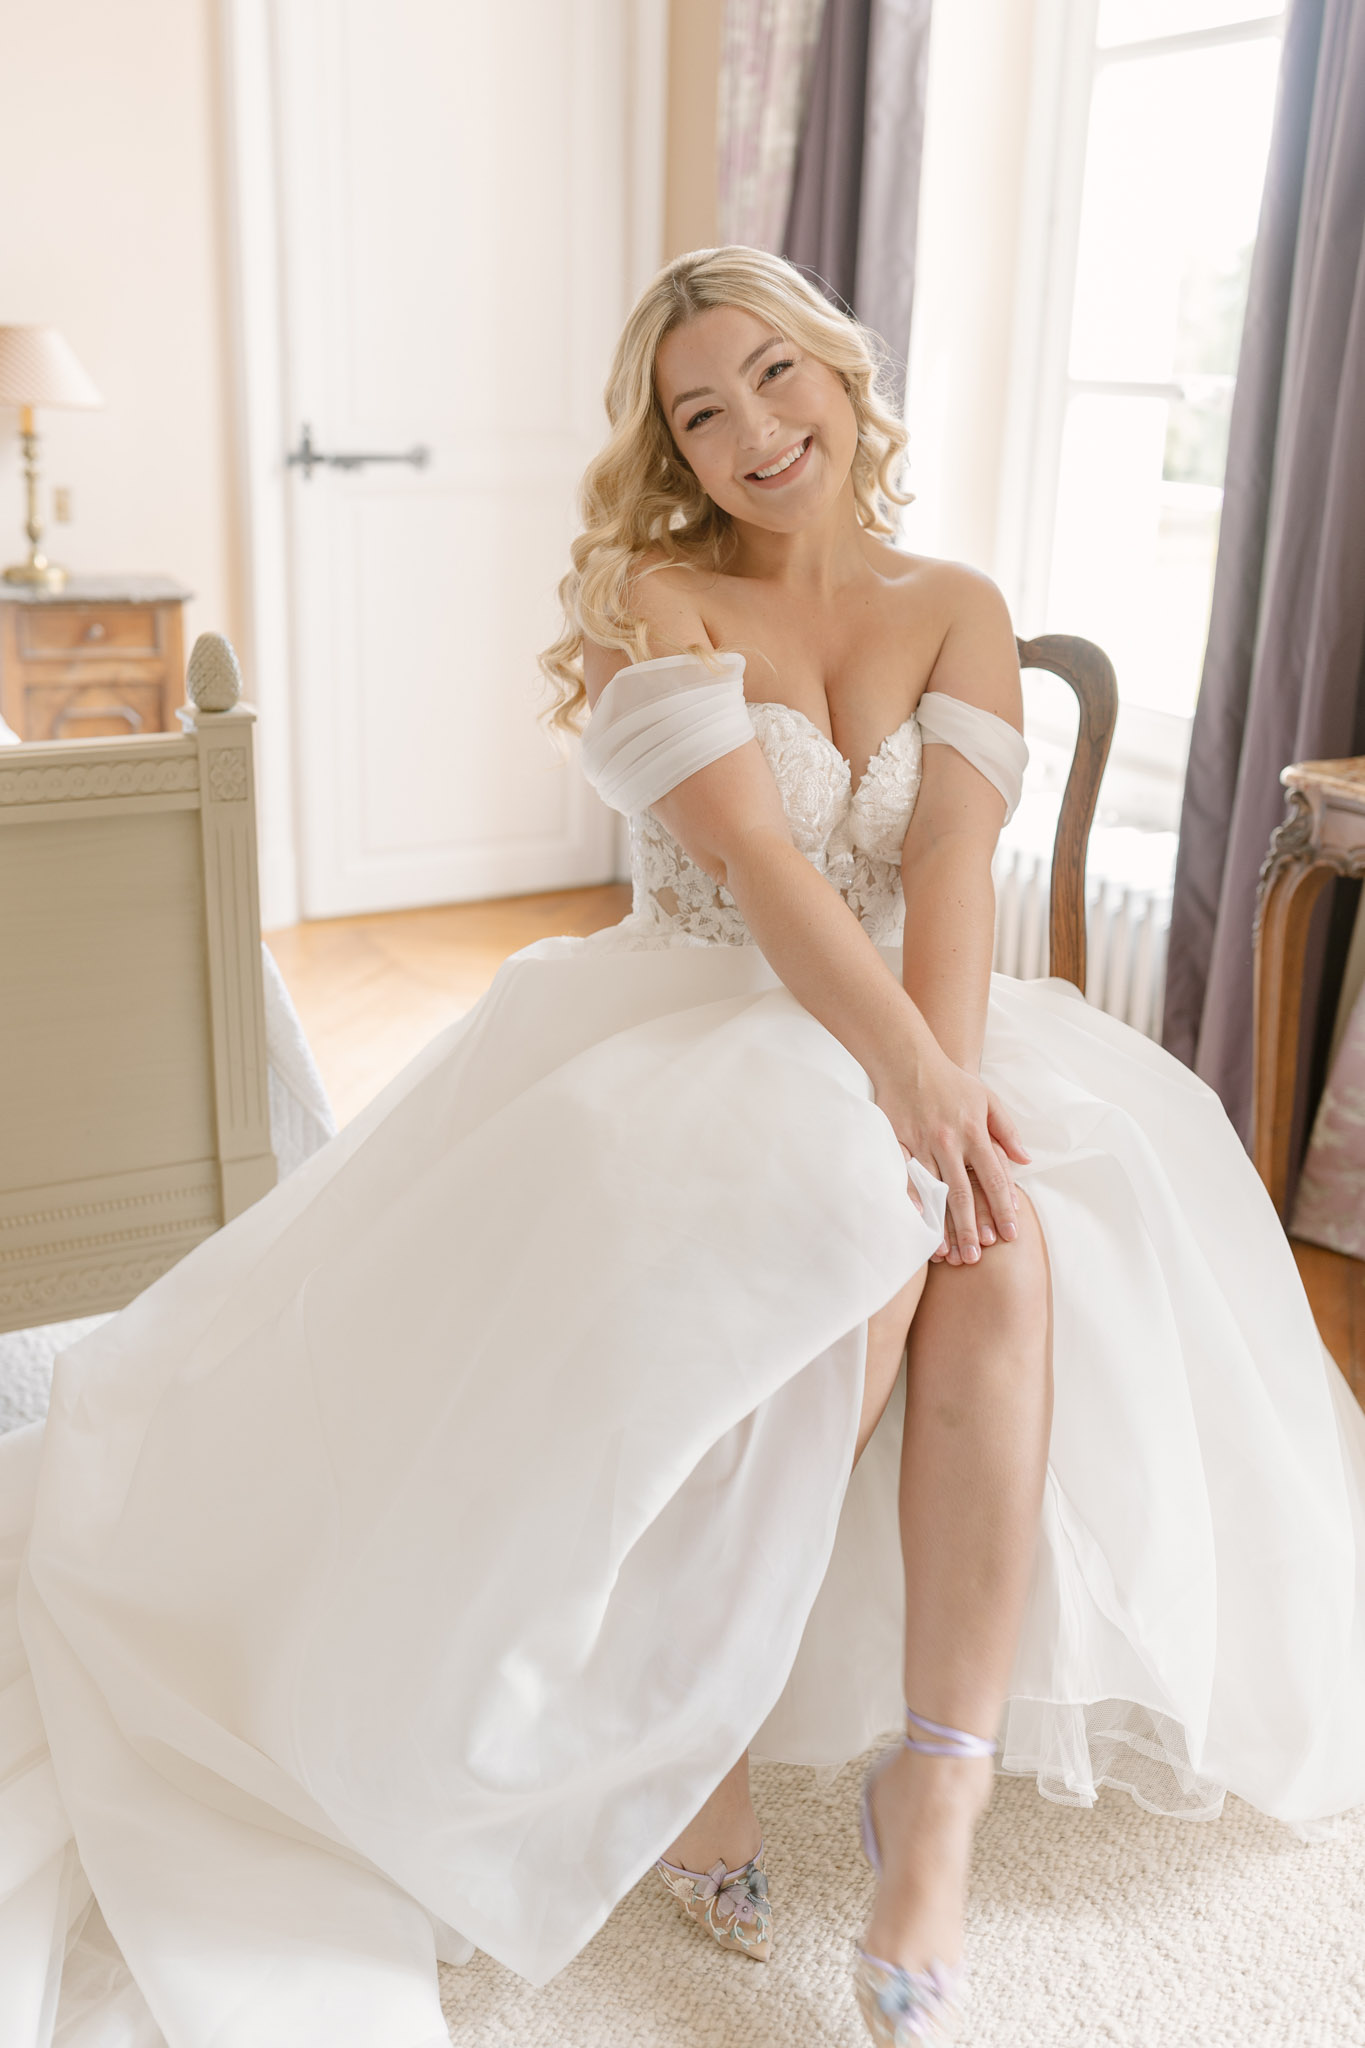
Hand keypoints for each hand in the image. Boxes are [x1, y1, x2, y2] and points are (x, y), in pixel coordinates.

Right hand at [881, 1058, 1029, 1264]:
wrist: (909, 1058)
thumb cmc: (951, 1082)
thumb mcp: (988, 1100)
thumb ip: (1007, 1132)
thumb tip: (1026, 1161)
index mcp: (975, 1132)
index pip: (994, 1178)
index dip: (1003, 1209)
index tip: (1009, 1235)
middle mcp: (949, 1141)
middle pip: (963, 1193)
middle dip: (971, 1228)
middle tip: (975, 1258)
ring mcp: (921, 1143)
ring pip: (934, 1191)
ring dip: (941, 1224)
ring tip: (947, 1253)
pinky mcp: (898, 1142)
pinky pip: (904, 1177)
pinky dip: (910, 1200)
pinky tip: (917, 1222)